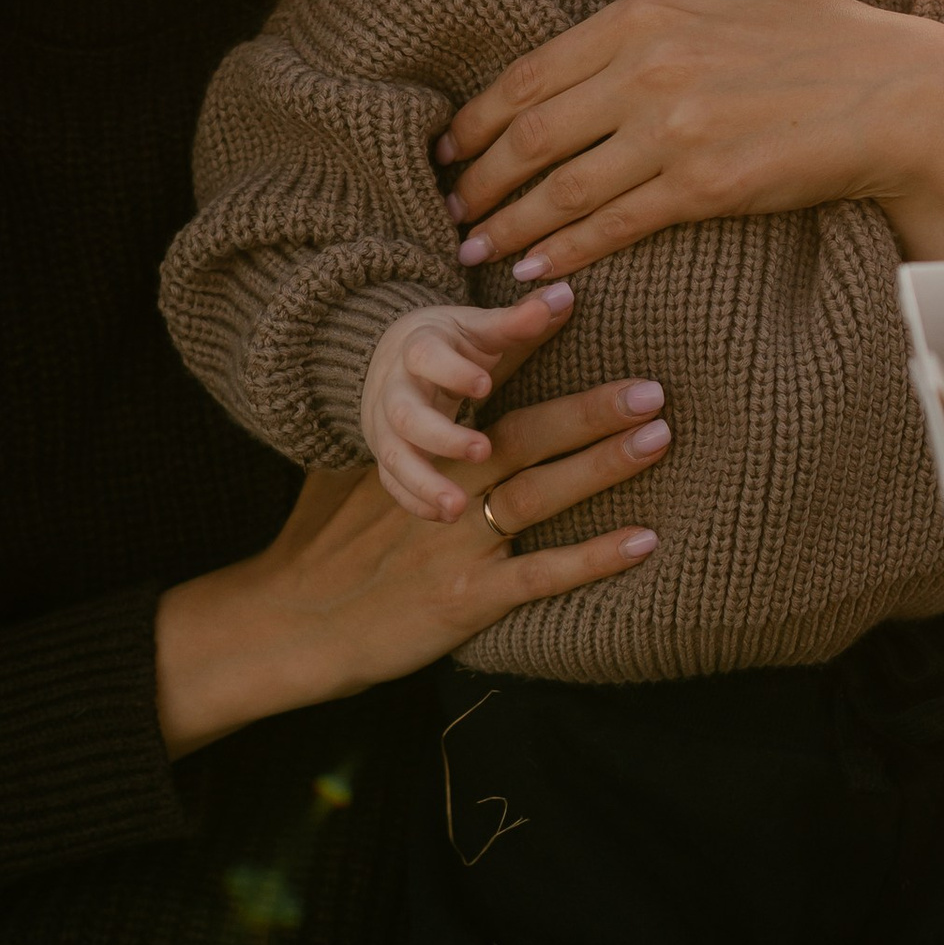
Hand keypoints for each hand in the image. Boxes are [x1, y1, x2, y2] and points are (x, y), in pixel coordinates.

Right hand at [154, 356, 670, 754]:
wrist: (286, 625)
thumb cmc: (317, 550)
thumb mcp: (345, 477)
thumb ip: (390, 440)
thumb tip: (406, 397)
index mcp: (420, 452)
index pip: (484, 396)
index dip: (529, 358)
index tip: (575, 319)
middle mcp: (445, 489)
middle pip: (526, 437)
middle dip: (590, 409)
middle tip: (653, 387)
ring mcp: (458, 545)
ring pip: (538, 493)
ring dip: (601, 465)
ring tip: (657, 439)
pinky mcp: (466, 599)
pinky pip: (540, 575)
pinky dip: (592, 559)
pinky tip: (644, 542)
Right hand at [362, 298, 528, 518]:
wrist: (386, 357)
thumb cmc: (449, 344)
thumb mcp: (477, 327)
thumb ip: (517, 320)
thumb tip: (565, 295)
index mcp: (419, 349)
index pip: (427, 357)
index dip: (453, 371)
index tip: (485, 385)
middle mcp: (396, 389)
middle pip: (407, 414)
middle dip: (441, 435)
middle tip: (480, 451)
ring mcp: (386, 426)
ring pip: (395, 456)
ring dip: (424, 482)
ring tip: (457, 506)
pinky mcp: (386, 454)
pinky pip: (392, 482)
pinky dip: (415, 500)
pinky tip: (446, 517)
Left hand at [435, 0, 943, 280]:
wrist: (895, 92)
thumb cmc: (810, 22)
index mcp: (642, 14)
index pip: (528, 76)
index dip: (476, 122)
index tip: (448, 150)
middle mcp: (648, 71)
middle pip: (530, 136)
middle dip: (477, 180)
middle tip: (448, 208)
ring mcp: (675, 132)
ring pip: (562, 188)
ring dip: (507, 225)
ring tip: (473, 248)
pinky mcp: (706, 186)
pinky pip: (614, 225)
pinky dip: (564, 250)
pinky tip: (533, 268)